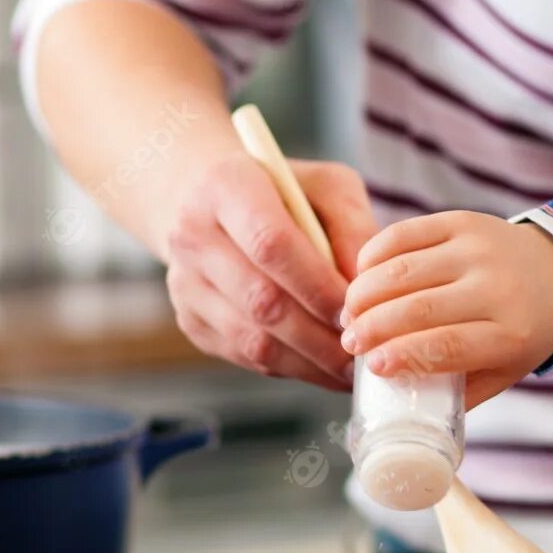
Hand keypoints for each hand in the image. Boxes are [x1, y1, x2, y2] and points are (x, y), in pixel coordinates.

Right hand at [161, 155, 377, 390]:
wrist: (210, 202)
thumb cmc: (284, 191)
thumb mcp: (327, 185)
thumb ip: (352, 226)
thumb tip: (366, 285)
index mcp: (226, 186)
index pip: (270, 244)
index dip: (317, 284)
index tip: (357, 310)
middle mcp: (194, 236)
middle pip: (261, 300)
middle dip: (319, 334)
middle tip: (364, 351)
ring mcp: (186, 284)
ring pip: (251, 338)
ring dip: (308, 360)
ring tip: (350, 367)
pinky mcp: (191, 320)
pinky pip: (243, 355)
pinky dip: (289, 367)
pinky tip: (323, 366)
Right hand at [339, 211, 552, 408]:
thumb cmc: (521, 332)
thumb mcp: (503, 372)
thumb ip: (458, 392)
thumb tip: (397, 411)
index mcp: (511, 334)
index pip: (447, 346)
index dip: (402, 355)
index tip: (371, 366)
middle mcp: (498, 288)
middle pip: (418, 308)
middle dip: (372, 327)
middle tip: (351, 341)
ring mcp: (480, 249)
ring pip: (404, 270)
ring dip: (365, 293)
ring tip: (350, 313)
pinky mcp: (463, 221)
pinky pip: (405, 234)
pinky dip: (374, 254)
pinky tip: (362, 276)